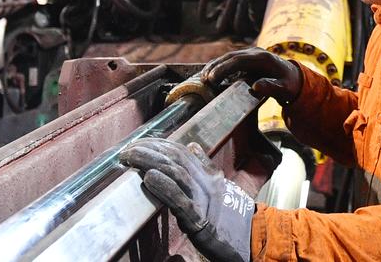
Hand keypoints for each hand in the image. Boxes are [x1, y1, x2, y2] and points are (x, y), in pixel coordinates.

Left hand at [119, 138, 253, 261]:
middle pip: (176, 159)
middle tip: (128, 149)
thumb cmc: (234, 217)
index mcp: (209, 175)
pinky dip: (164, 187)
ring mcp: (204, 200)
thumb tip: (192, 145)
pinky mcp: (199, 221)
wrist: (253, 239)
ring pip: (176, 174)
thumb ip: (205, 167)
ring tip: (131, 158)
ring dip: (150, 163)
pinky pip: (180, 201)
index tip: (140, 142)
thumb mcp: (221, 187)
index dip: (159, 144)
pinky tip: (149, 178)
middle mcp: (207, 183)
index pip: (181, 152)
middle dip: (150, 150)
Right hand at [200, 47, 302, 104]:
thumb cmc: (290, 85)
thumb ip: (271, 87)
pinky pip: (231, 60)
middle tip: (204, 80)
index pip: (239, 60)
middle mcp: (256, 52)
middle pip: (231, 56)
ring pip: (229, 57)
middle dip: (216, 67)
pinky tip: (210, 74)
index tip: (212, 78)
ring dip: (215, 65)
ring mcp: (251, 54)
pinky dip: (220, 66)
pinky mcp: (248, 58)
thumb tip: (255, 86)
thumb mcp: (284, 88)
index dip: (224, 68)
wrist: (295, 77)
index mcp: (263, 58)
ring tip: (203, 78)